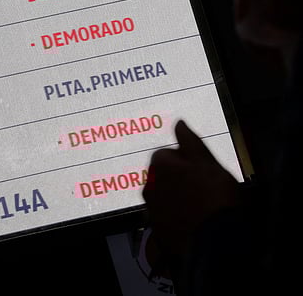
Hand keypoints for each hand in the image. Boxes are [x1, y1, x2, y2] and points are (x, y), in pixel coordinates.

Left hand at [142, 121, 239, 259]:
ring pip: (164, 194)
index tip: (203, 170)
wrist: (214, 241)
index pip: (167, 153)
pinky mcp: (157, 229)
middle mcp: (149, 184)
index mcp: (159, 164)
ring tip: (200, 204)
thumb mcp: (208, 163)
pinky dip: (175, 214)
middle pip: (163, 174)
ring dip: (176, 195)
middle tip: (203, 187)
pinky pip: (165, 214)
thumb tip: (179, 123)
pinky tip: (193, 220)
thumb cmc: (215, 196)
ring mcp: (151, 208)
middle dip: (178, 177)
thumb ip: (190, 141)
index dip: (187, 160)